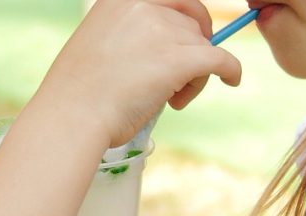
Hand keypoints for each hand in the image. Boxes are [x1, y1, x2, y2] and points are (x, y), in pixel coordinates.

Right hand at [41, 0, 242, 145]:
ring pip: (203, 46)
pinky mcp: (179, 59)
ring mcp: (163, 30)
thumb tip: (173, 40)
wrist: (73, 115)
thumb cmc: (82, 90)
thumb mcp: (101, 40)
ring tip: (170, 99)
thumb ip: (134, 31)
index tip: (191, 35)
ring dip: (195, 73)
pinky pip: (221, 59)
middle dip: (192, 46)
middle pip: (192, 19)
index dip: (187, 16)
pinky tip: (232, 79)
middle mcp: (144, 4)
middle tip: (179, 77)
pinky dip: (231, 69)